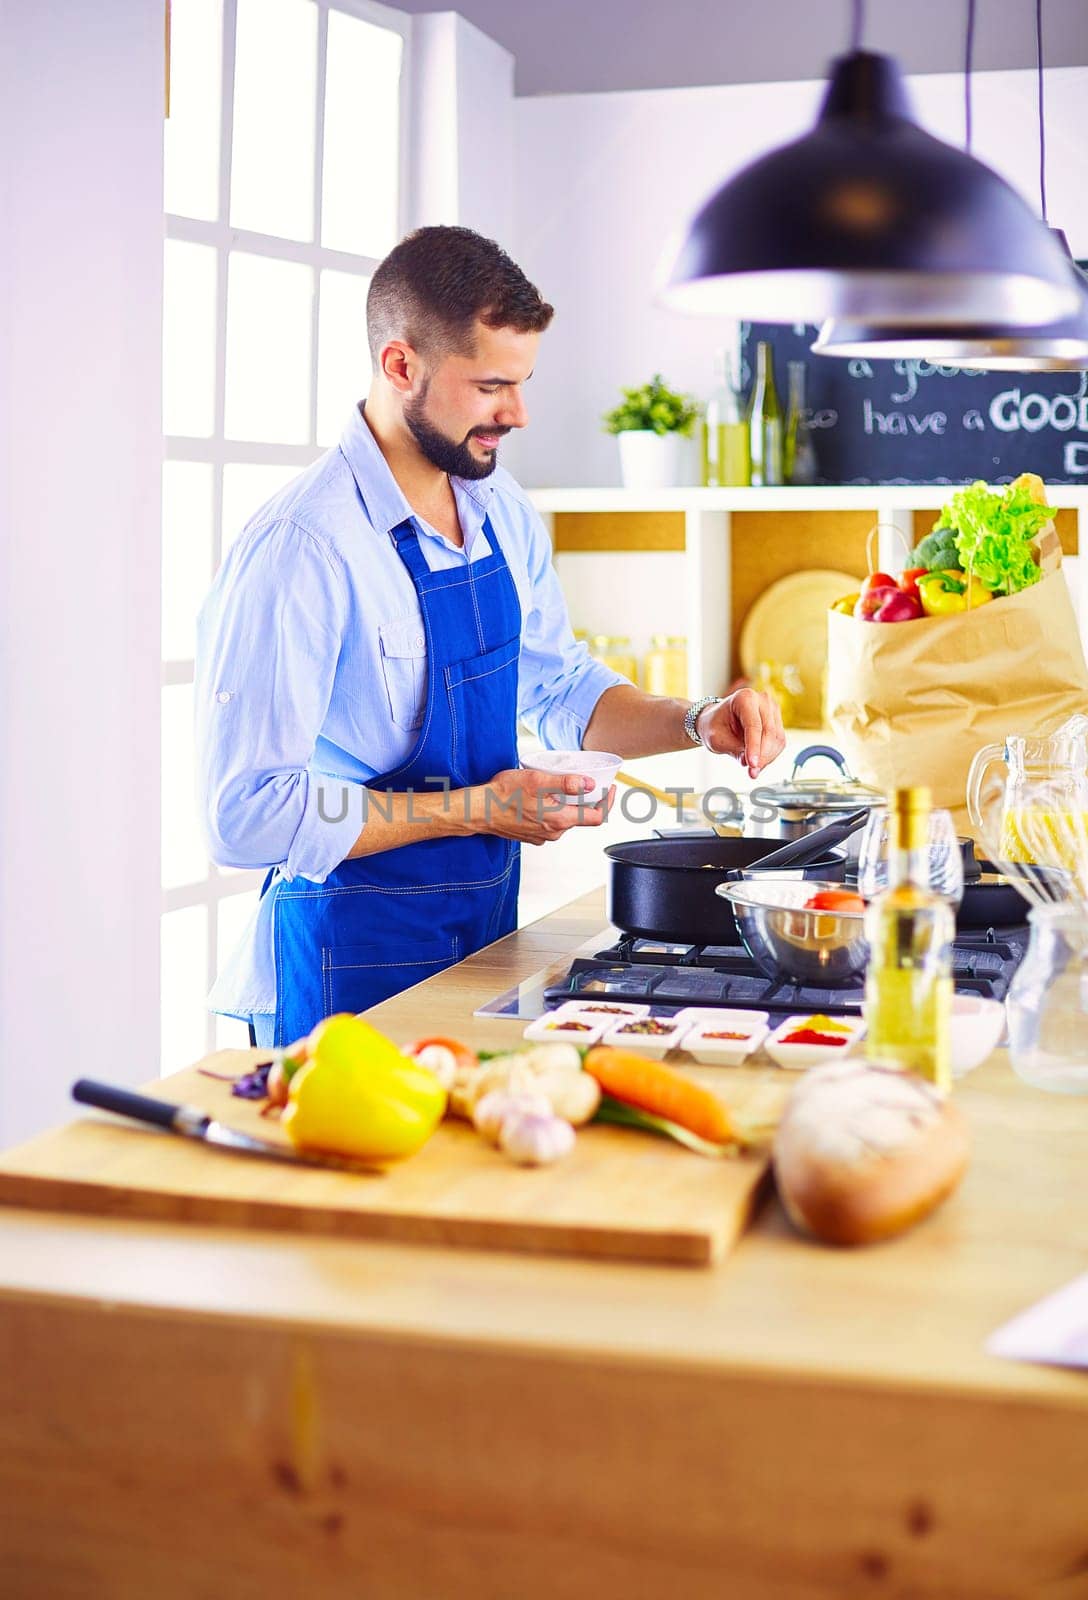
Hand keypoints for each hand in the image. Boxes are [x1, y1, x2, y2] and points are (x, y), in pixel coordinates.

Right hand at [468, 767, 613, 845]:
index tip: (609, 789)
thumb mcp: (537, 780)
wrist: (478, 810)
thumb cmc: (504, 794)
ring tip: (556, 787)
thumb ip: (566, 783)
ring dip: (565, 805)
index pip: (597, 817)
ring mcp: (542, 836)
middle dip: (585, 800)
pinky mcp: (532, 835)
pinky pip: (549, 823)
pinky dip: (551, 811)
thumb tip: (589, 785)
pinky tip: (539, 799)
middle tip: (584, 782)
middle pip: (581, 818)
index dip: (608, 803)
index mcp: (560, 820)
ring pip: (564, 820)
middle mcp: (554, 833)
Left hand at [696, 688, 784, 778]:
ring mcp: (772, 710)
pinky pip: (779, 743)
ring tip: (752, 769)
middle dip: (762, 756)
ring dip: (767, 758)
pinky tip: (758, 762)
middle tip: (751, 772)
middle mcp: (763, 700)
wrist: (717, 721)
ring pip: (777, 739)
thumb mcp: (717, 739)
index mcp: (745, 697)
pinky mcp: (777, 722)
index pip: (754, 726)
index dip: (754, 747)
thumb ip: (734, 750)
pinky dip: (770, 756)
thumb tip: (750, 763)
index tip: (752, 764)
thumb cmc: (715, 725)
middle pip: (769, 733)